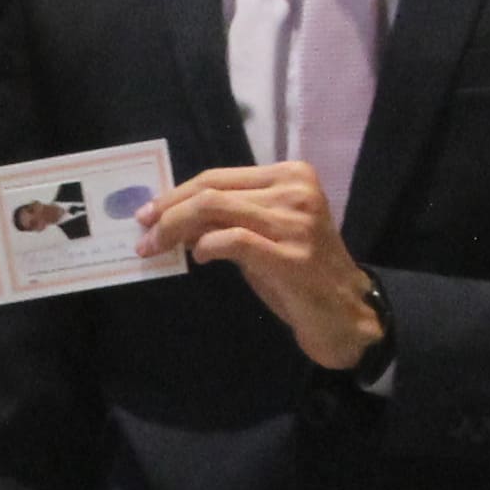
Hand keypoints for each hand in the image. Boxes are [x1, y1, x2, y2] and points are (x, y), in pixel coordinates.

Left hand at [139, 163, 377, 371]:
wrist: (345, 314)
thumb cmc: (302, 275)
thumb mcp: (266, 235)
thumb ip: (230, 219)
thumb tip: (177, 217)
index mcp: (291, 175)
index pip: (219, 176)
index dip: (178, 193)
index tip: (149, 212)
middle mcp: (295, 191)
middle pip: (213, 190)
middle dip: (169, 211)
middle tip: (143, 232)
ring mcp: (296, 222)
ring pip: (217, 209)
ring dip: (176, 229)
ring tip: (157, 248)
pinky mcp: (292, 255)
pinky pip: (233, 240)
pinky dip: (207, 246)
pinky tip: (198, 257)